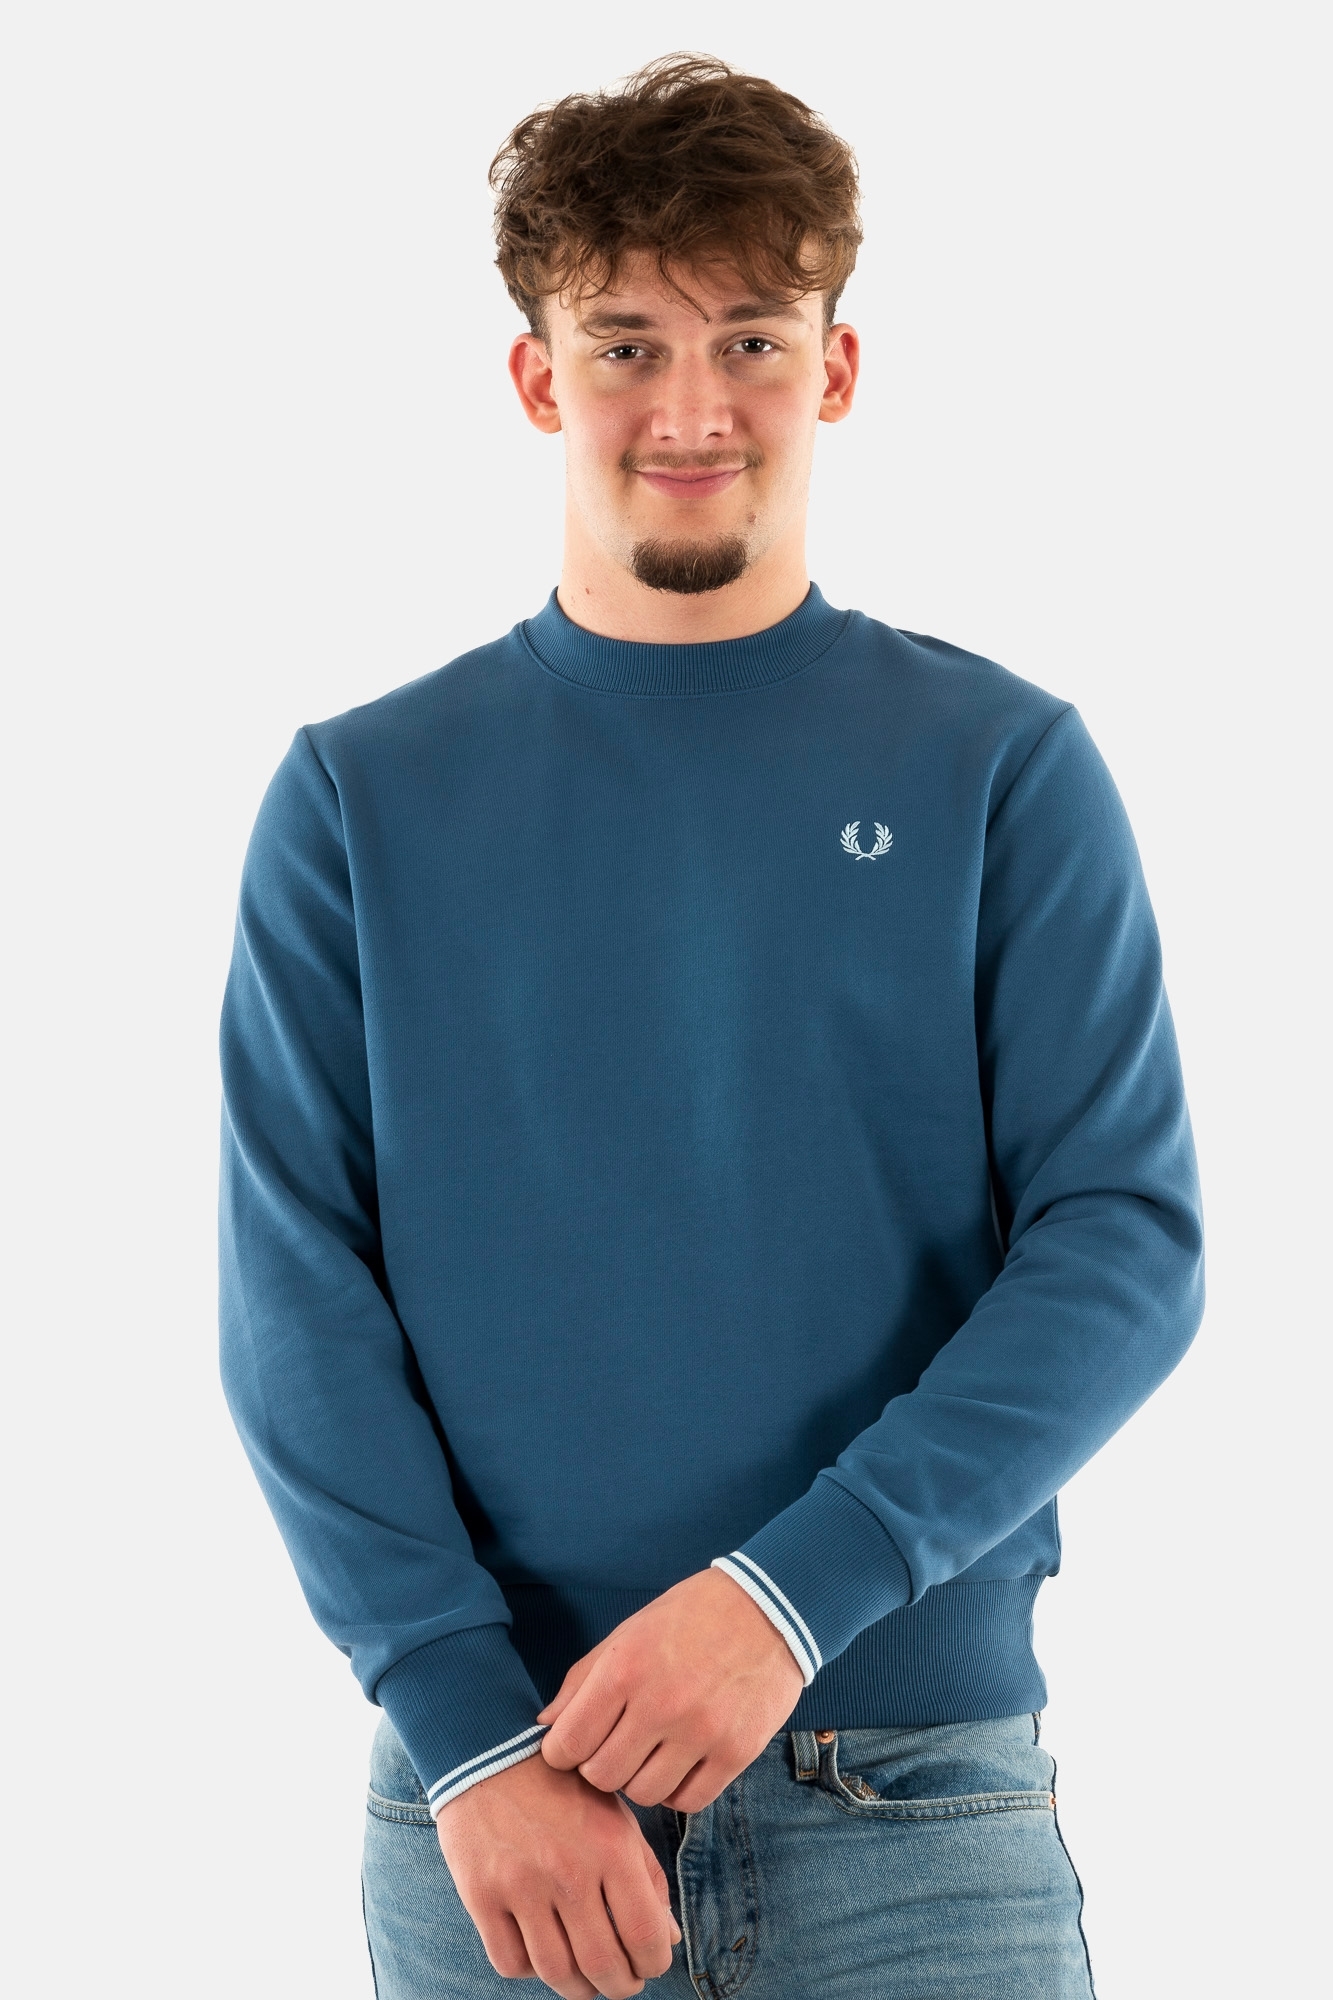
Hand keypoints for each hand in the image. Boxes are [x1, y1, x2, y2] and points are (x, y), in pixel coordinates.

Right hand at [435, 1752, 680, 1998]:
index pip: (645, 1935)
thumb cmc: (563, 1786)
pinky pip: (510, 1961)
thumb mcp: (616, 1815)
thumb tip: (667, 1939)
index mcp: (611, 1847)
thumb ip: (646, 1875)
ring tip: (585, 1979)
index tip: (649, 1964)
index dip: (654, 1964)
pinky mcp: (481, 1894)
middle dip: (619, 1986)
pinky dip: (528, 1969)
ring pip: (556, 1972)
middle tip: (621, 1983)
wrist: (489, 1749)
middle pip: (602, 1965)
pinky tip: (540, 1951)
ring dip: (577, 1987)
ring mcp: (521, 1885)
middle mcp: (568, 1871)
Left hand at [537, 1568, 803, 1812]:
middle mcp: (660, 1703)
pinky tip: (680, 1762)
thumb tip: (545, 1725)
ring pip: (643, 1795)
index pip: (567, 1744)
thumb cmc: (689, 1618)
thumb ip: (582, 1681)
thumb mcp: (628, 1633)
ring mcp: (701, 1731)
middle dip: (599, 1767)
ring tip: (651, 1752)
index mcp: (625, 1668)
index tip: (575, 1745)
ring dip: (639, 1780)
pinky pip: (688, 1801)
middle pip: (602, 1776)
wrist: (769, 1609)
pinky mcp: (736, 1752)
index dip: (563, 1752)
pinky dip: (677, 1790)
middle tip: (615, 1747)